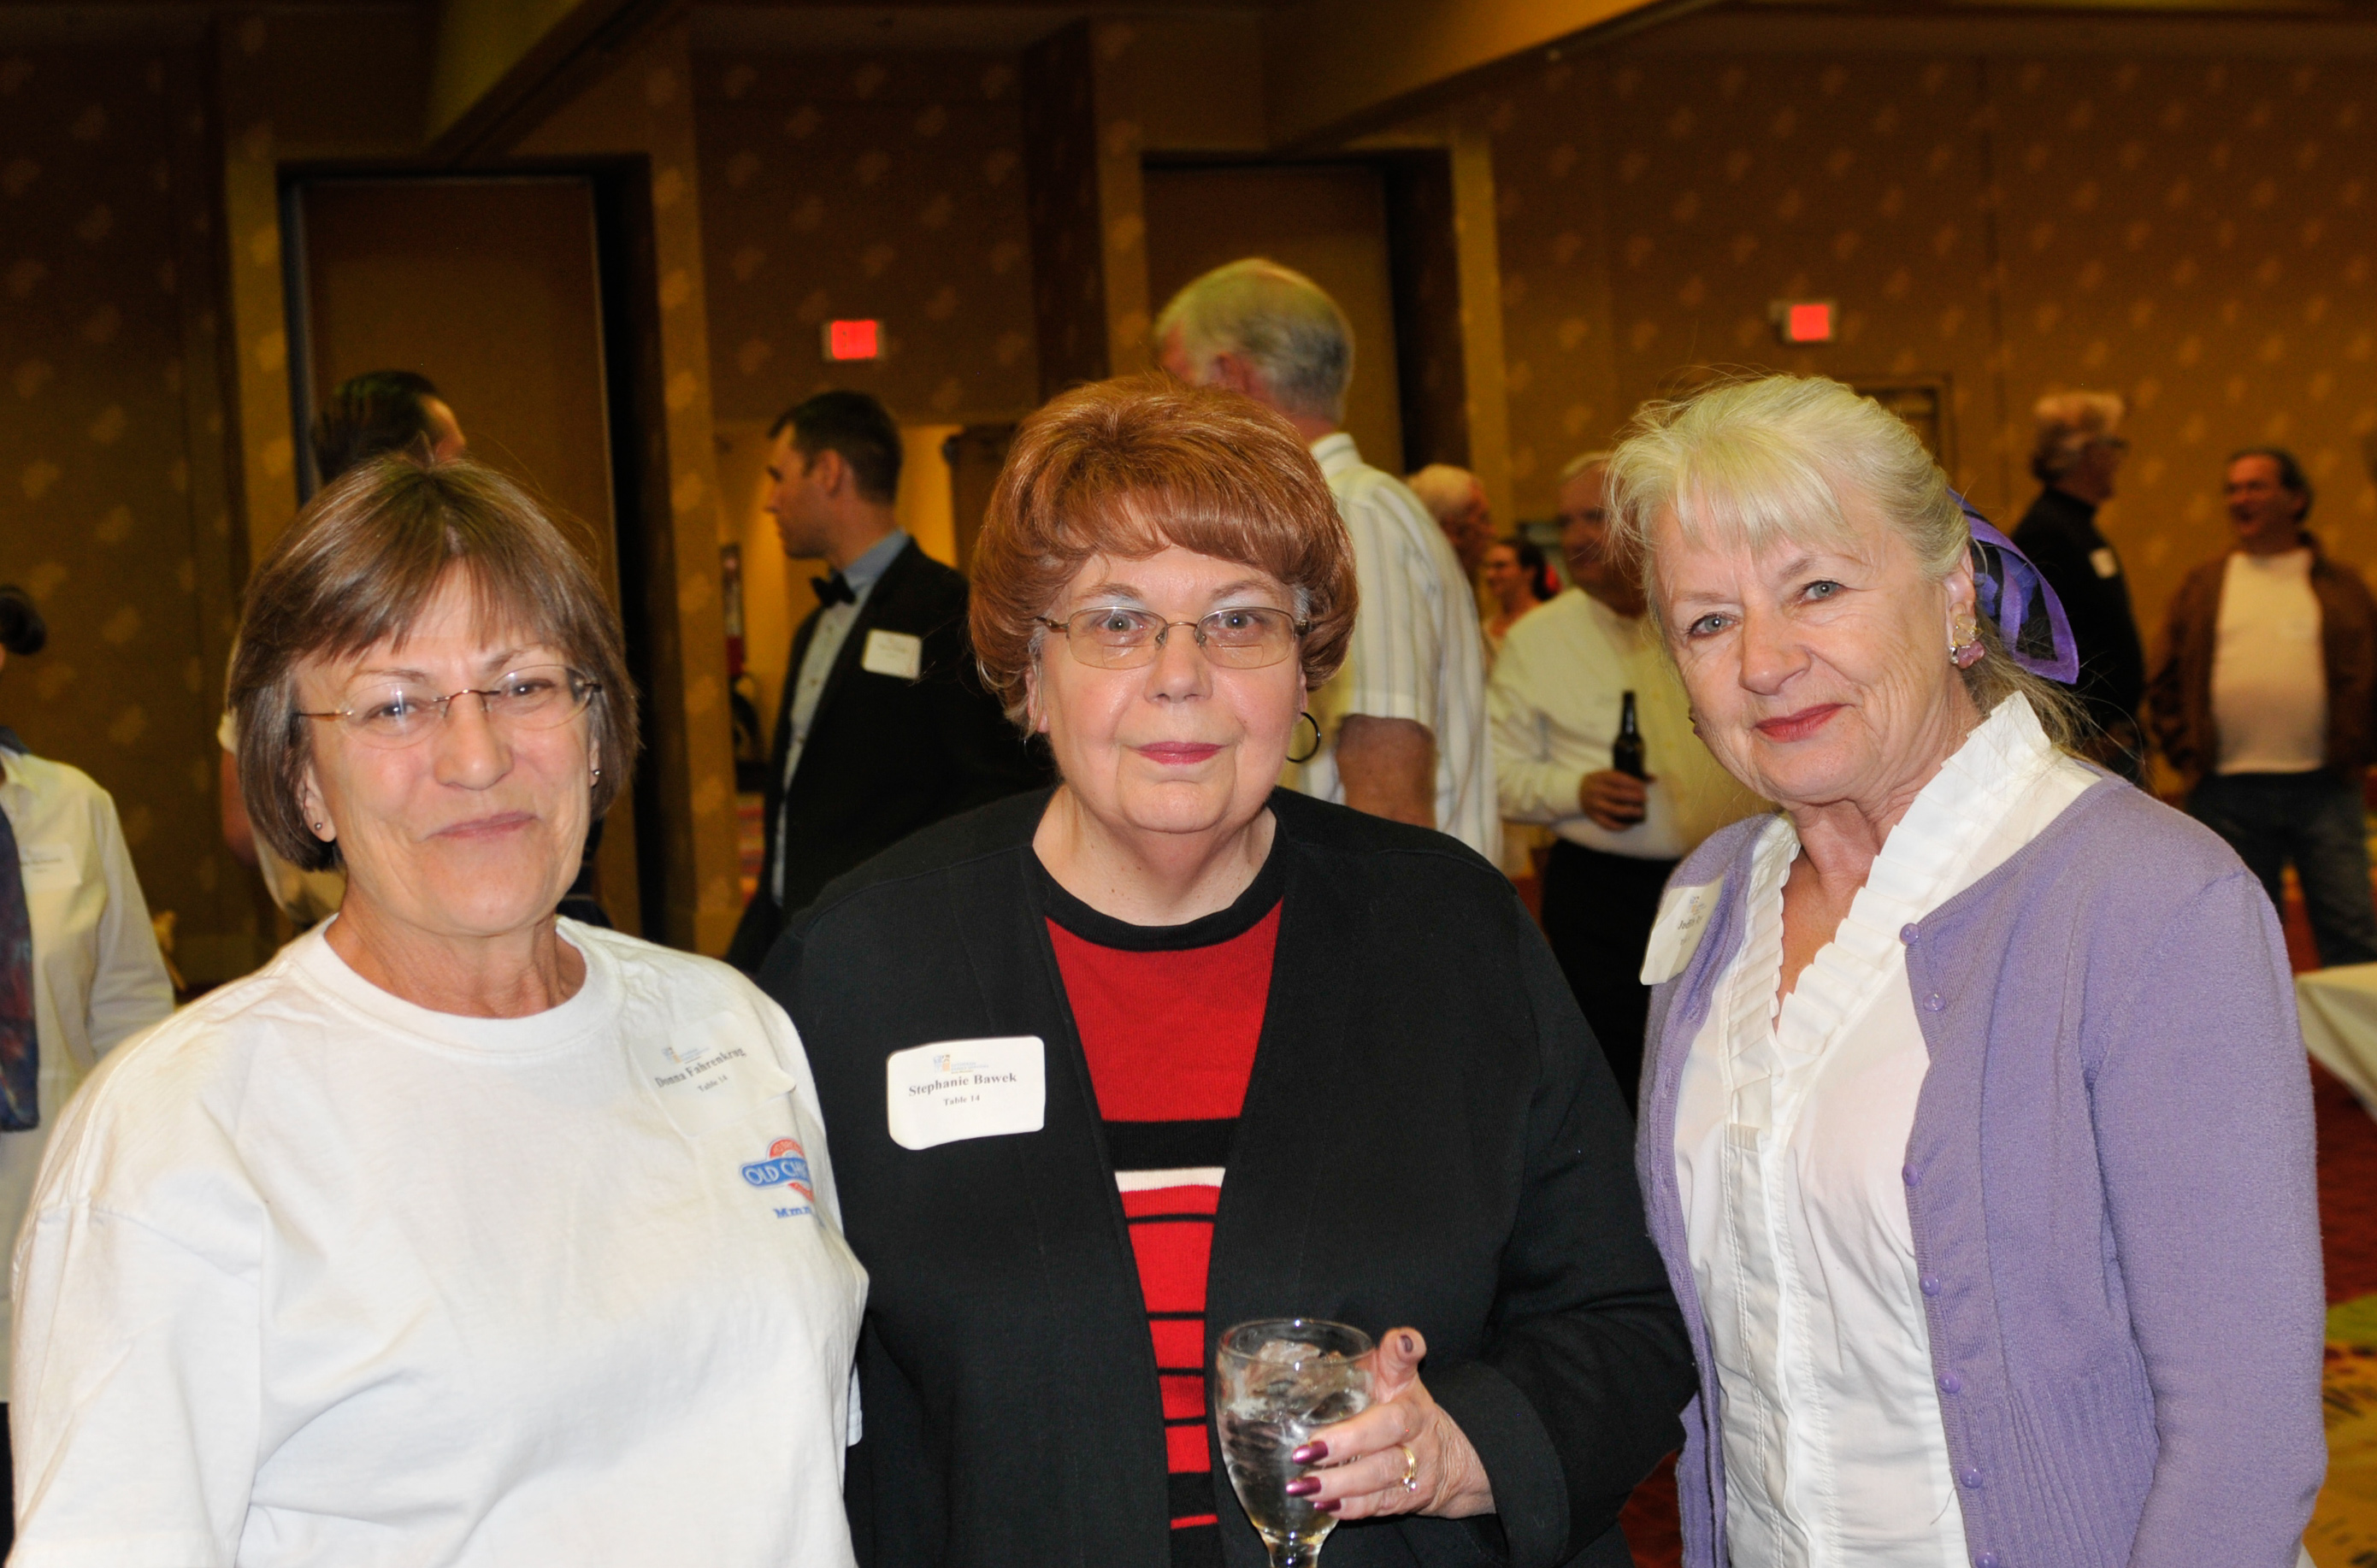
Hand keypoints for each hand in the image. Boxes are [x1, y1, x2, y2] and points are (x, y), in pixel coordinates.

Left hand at [1283, 1328, 1492, 1521]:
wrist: (1451, 1459)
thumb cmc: (1407, 1408)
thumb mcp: (1401, 1377)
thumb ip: (1393, 1354)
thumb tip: (1401, 1336)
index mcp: (1410, 1400)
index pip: (1401, 1380)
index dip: (1394, 1367)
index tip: (1371, 1372)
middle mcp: (1415, 1435)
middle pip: (1385, 1437)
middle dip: (1344, 1445)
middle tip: (1303, 1451)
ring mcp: (1414, 1471)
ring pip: (1378, 1478)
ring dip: (1338, 1485)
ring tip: (1301, 1486)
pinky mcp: (1406, 1501)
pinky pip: (1378, 1506)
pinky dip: (1350, 1508)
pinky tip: (1321, 1506)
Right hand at [1579, 769, 1651, 830]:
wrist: (1576, 791)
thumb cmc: (1600, 782)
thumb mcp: (1610, 774)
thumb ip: (1631, 776)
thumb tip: (1653, 778)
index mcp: (1601, 777)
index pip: (1619, 779)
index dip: (1633, 783)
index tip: (1643, 787)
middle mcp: (1596, 791)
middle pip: (1618, 795)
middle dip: (1634, 797)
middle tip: (1645, 799)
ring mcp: (1595, 805)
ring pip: (1614, 810)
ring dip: (1629, 812)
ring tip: (1640, 812)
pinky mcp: (1594, 816)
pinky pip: (1608, 824)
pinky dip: (1620, 826)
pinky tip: (1630, 824)